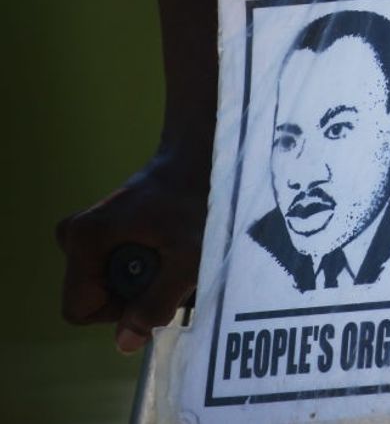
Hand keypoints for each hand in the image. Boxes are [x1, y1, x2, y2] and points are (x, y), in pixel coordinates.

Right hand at [56, 147, 206, 353]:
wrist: (202, 158)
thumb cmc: (198, 202)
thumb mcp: (187, 259)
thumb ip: (156, 303)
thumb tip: (125, 343)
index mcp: (84, 240)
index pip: (79, 310)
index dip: (117, 312)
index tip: (154, 287)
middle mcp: (75, 235)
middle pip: (96, 296)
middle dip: (135, 294)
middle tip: (173, 267)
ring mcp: (87, 232)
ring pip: (109, 282)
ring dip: (146, 280)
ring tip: (176, 253)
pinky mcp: (104, 228)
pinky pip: (116, 265)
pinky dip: (147, 264)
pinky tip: (172, 246)